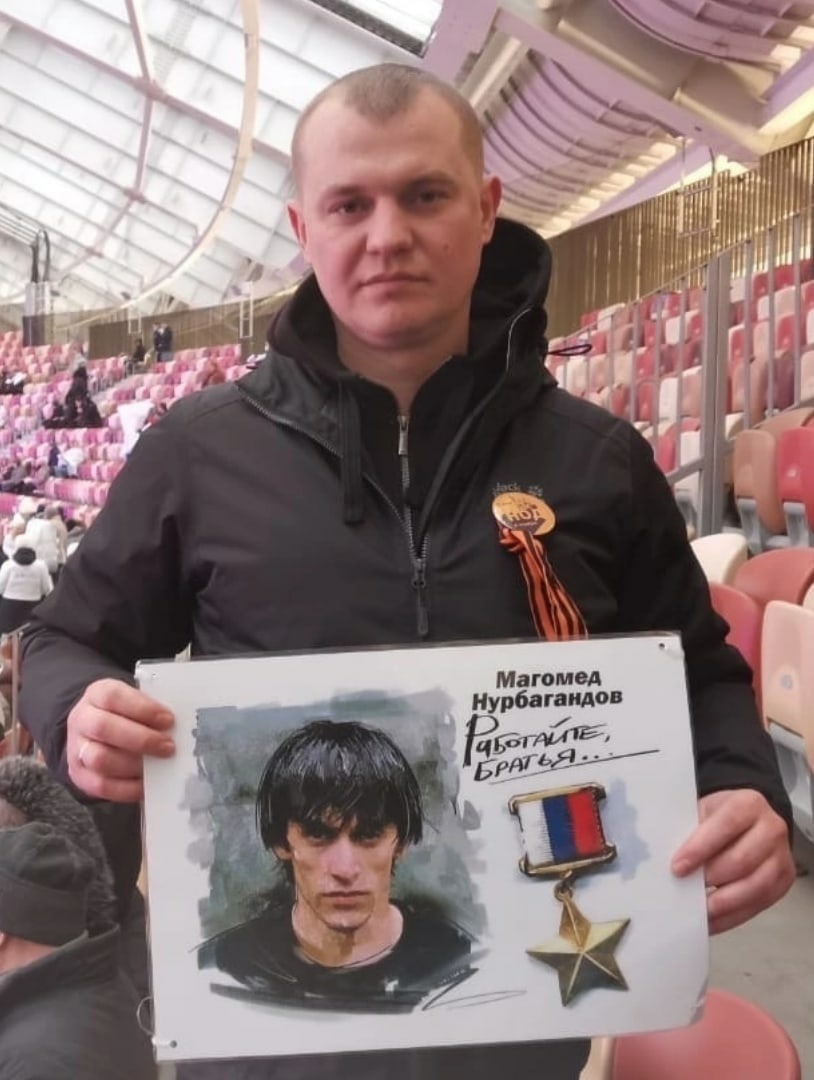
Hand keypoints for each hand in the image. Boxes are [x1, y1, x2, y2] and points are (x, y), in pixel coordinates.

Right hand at [67, 678, 174, 802]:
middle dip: (141, 739)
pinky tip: (147, 784)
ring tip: (159, 765)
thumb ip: (151, 709)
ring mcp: (76, 749)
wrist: (93, 732)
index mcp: (96, 694)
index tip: (168, 719)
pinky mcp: (80, 776)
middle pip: (104, 728)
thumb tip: (178, 725)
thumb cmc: (124, 714)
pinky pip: (101, 786)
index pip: (113, 697)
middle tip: (168, 746)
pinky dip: (127, 788)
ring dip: (134, 764)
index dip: (142, 708)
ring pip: (100, 759)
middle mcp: (82, 720)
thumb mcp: (134, 700)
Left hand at [671, 789, 794, 933]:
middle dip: (711, 878)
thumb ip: (690, 830)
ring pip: (755, 886)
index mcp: (748, 804)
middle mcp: (771, 829)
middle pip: (742, 860)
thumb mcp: (703, 810)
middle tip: (686, 890)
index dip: (701, 848)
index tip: (678, 867)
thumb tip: (664, 858)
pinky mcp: (783, 882)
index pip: (725, 825)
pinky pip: (759, 905)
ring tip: (698, 910)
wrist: (749, 819)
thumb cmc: (719, 816)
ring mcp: (781, 857)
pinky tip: (711, 920)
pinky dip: (732, 917)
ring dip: (723, 902)